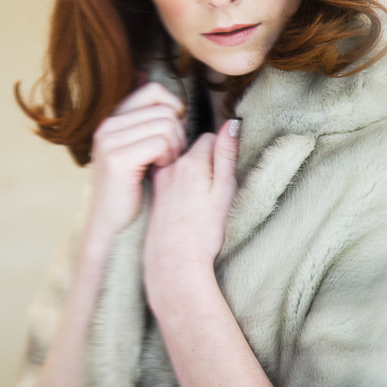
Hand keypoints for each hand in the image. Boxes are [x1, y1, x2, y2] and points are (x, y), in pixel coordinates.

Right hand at [86, 82, 186, 240]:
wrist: (109, 225)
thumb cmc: (128, 188)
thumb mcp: (131, 144)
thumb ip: (140, 114)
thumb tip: (143, 73)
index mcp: (111, 118)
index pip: (154, 90)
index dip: (174, 109)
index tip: (171, 134)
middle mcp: (107, 125)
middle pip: (165, 109)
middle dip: (178, 133)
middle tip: (170, 155)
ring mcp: (110, 141)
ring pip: (167, 125)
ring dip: (175, 146)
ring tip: (164, 163)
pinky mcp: (119, 159)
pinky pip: (161, 142)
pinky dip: (168, 157)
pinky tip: (159, 169)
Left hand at [143, 119, 239, 292]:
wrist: (173, 263)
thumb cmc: (203, 232)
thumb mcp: (224, 192)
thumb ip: (226, 155)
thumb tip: (232, 123)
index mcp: (190, 162)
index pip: (210, 138)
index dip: (222, 153)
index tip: (225, 175)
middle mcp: (171, 167)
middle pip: (194, 149)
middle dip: (207, 161)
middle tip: (214, 191)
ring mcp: (161, 180)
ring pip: (182, 164)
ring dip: (193, 174)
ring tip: (200, 202)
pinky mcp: (155, 194)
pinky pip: (172, 178)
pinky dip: (181, 186)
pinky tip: (186, 208)